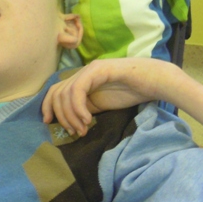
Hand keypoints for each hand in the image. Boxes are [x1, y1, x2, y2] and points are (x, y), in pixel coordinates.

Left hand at [42, 58, 179, 135]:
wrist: (154, 82)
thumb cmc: (132, 93)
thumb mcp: (101, 104)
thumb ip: (85, 108)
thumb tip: (68, 122)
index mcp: (81, 81)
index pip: (55, 91)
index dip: (47, 106)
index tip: (48, 123)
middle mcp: (82, 73)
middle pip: (56, 94)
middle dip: (61, 116)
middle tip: (75, 131)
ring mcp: (90, 70)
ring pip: (65, 94)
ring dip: (71, 116)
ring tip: (84, 128)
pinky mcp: (98, 70)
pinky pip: (77, 90)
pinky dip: (78, 108)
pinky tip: (89, 120)